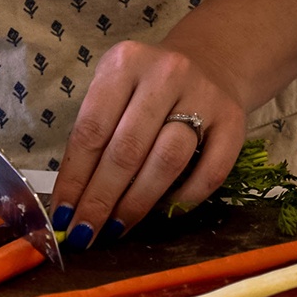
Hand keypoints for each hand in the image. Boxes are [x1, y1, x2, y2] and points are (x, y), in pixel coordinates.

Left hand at [50, 39, 246, 249]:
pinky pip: (209, 173)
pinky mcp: (235, 121)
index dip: (74, 179)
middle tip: (85, 234)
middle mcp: (165, 74)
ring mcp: (204, 96)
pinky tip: (162, 213)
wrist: (211, 63)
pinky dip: (183, 200)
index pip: (91, 131)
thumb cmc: (147, 89)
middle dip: (100, 200)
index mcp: (125, 63)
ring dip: (136, 203)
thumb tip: (71, 201)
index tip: (62, 216)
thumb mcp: (114, 92)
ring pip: (167, 162)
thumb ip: (95, 136)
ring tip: (115, 229)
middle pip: (127, 150)